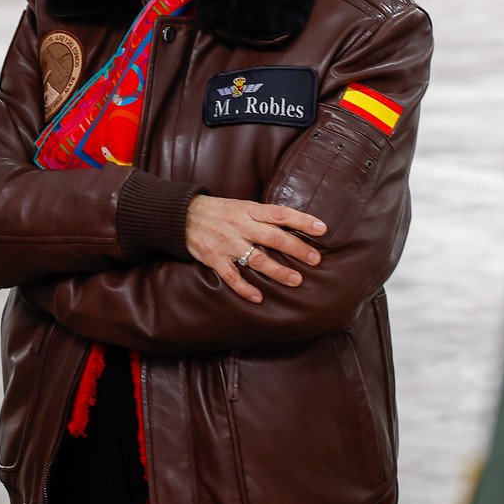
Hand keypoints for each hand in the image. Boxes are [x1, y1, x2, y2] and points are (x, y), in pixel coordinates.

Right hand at [184, 195, 325, 303]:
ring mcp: (227, 243)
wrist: (180, 214)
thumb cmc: (217, 211)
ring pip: (256, 259)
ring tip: (296, 280)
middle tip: (316, 259)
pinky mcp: (214, 258)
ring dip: (277, 271)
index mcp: (248, 210)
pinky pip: (231, 276)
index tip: (322, 229)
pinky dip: (244, 288)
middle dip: (296, 249)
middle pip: (273, 237)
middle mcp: (240, 225)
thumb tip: (292, 226)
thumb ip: (262, 216)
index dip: (302, 221)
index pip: (280, 214)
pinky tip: (258, 298)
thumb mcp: (240, 205)